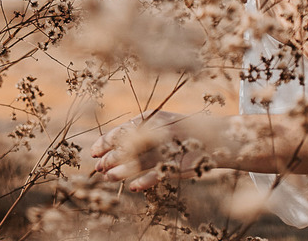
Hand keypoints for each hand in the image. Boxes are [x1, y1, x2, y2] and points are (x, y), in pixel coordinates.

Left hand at [90, 111, 207, 190]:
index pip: (122, 130)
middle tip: (98, 168)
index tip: (93, 152)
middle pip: (128, 145)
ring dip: (122, 170)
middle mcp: (158, 131)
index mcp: (151, 119)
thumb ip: (137, 132)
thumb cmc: (180, 131)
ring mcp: (168, 147)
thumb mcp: (159, 124)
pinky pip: (158, 173)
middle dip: (110, 156)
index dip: (105, 141)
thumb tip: (110, 146)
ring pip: (140, 159)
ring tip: (108, 177)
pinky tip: (134, 187)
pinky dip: (145, 180)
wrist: (214, 137)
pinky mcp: (179, 162)